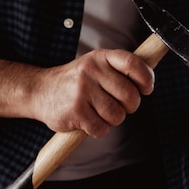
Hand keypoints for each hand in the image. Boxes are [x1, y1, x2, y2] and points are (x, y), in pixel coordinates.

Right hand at [32, 49, 154, 136]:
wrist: (40, 91)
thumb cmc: (75, 82)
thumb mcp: (96, 65)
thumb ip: (120, 70)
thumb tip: (148, 80)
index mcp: (100, 58)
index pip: (132, 63)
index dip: (146, 78)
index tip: (146, 88)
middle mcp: (91, 71)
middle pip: (129, 96)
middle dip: (129, 107)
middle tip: (117, 105)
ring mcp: (82, 91)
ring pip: (117, 115)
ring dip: (112, 120)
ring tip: (99, 112)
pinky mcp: (75, 111)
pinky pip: (101, 129)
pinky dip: (98, 130)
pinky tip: (88, 120)